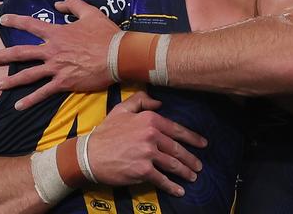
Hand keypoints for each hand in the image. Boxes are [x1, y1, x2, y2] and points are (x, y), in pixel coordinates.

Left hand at [0, 0, 119, 109]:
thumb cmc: (105, 34)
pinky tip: (18, 106)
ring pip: (27, 75)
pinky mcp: (64, 83)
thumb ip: (73, 4)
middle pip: (21, 53)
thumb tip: (58, 3)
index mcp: (57, 33)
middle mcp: (52, 50)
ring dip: (10, 81)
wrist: (117, 55)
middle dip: (2, 56)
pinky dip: (29, 100)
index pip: (31, 25)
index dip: (16, 20)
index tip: (2, 19)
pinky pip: (43, 92)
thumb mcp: (91, 12)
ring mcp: (56, 68)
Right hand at [89, 91, 206, 196]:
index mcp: (149, 119)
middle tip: (199, 166)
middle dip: (191, 159)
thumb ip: (141, 101)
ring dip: (185, 172)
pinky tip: (179, 191)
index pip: (176, 129)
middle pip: (177, 149)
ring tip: (192, 177)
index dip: (192, 138)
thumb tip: (159, 103)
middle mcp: (151, 135)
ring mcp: (148, 154)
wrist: (89, 154)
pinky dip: (172, 186)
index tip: (203, 144)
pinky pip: (162, 179)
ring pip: (172, 164)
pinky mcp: (142, 171)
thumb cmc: (106, 132)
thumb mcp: (122, 109)